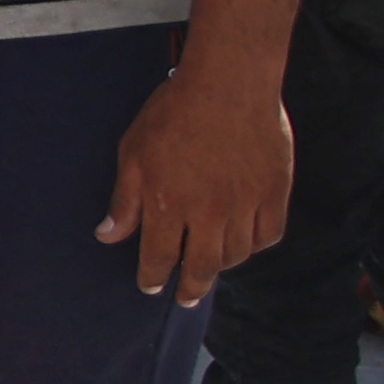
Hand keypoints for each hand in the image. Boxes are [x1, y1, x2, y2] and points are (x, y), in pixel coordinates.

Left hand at [101, 70, 290, 305]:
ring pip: (236, 255)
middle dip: (190, 288)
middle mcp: (208, 213)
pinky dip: (256, 246)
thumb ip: (124, 201)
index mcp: (167, 205)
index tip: (151, 287)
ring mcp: (245, 205)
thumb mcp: (133, 153)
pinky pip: (269, 235)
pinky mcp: (275, 193)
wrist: (229, 83)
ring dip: (221, 266)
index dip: (153, 278)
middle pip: (201, 267)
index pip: (158, 258)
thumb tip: (108, 237)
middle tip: (187, 300)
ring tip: (211, 268)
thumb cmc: (173, 113)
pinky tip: (246, 244)